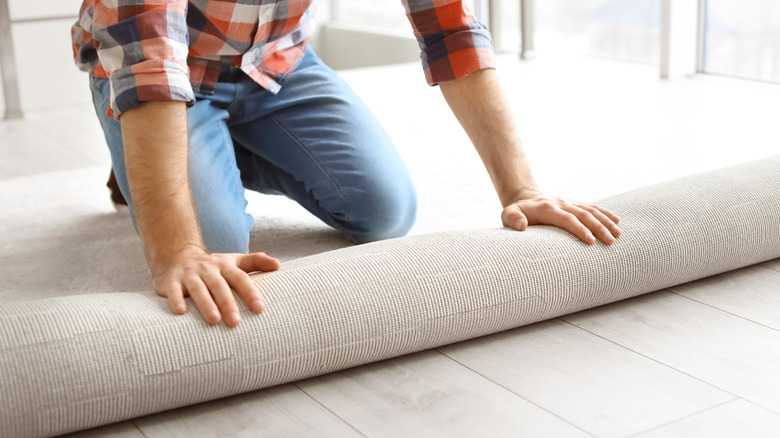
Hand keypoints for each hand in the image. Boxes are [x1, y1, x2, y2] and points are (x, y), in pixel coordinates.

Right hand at [152, 245, 280, 326]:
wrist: (176, 254)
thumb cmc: (212, 266)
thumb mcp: (233, 261)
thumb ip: (256, 262)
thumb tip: (278, 266)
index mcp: (225, 266)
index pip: (240, 278)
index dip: (250, 293)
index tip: (260, 309)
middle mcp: (207, 269)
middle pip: (219, 286)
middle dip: (228, 303)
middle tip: (236, 323)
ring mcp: (189, 274)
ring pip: (198, 289)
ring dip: (205, 304)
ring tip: (214, 321)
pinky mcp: (170, 280)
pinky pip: (173, 290)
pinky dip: (176, 300)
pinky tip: (180, 313)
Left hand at [501, 191, 621, 244]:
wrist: (523, 199)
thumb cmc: (516, 213)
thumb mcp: (507, 215)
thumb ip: (512, 219)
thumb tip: (521, 226)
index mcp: (548, 208)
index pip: (567, 219)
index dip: (579, 229)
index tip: (590, 241)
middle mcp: (561, 203)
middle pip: (583, 214)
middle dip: (598, 228)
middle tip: (610, 241)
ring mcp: (569, 202)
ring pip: (591, 210)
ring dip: (605, 222)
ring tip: (618, 235)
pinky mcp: (575, 204)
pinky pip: (592, 207)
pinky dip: (605, 213)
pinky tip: (617, 221)